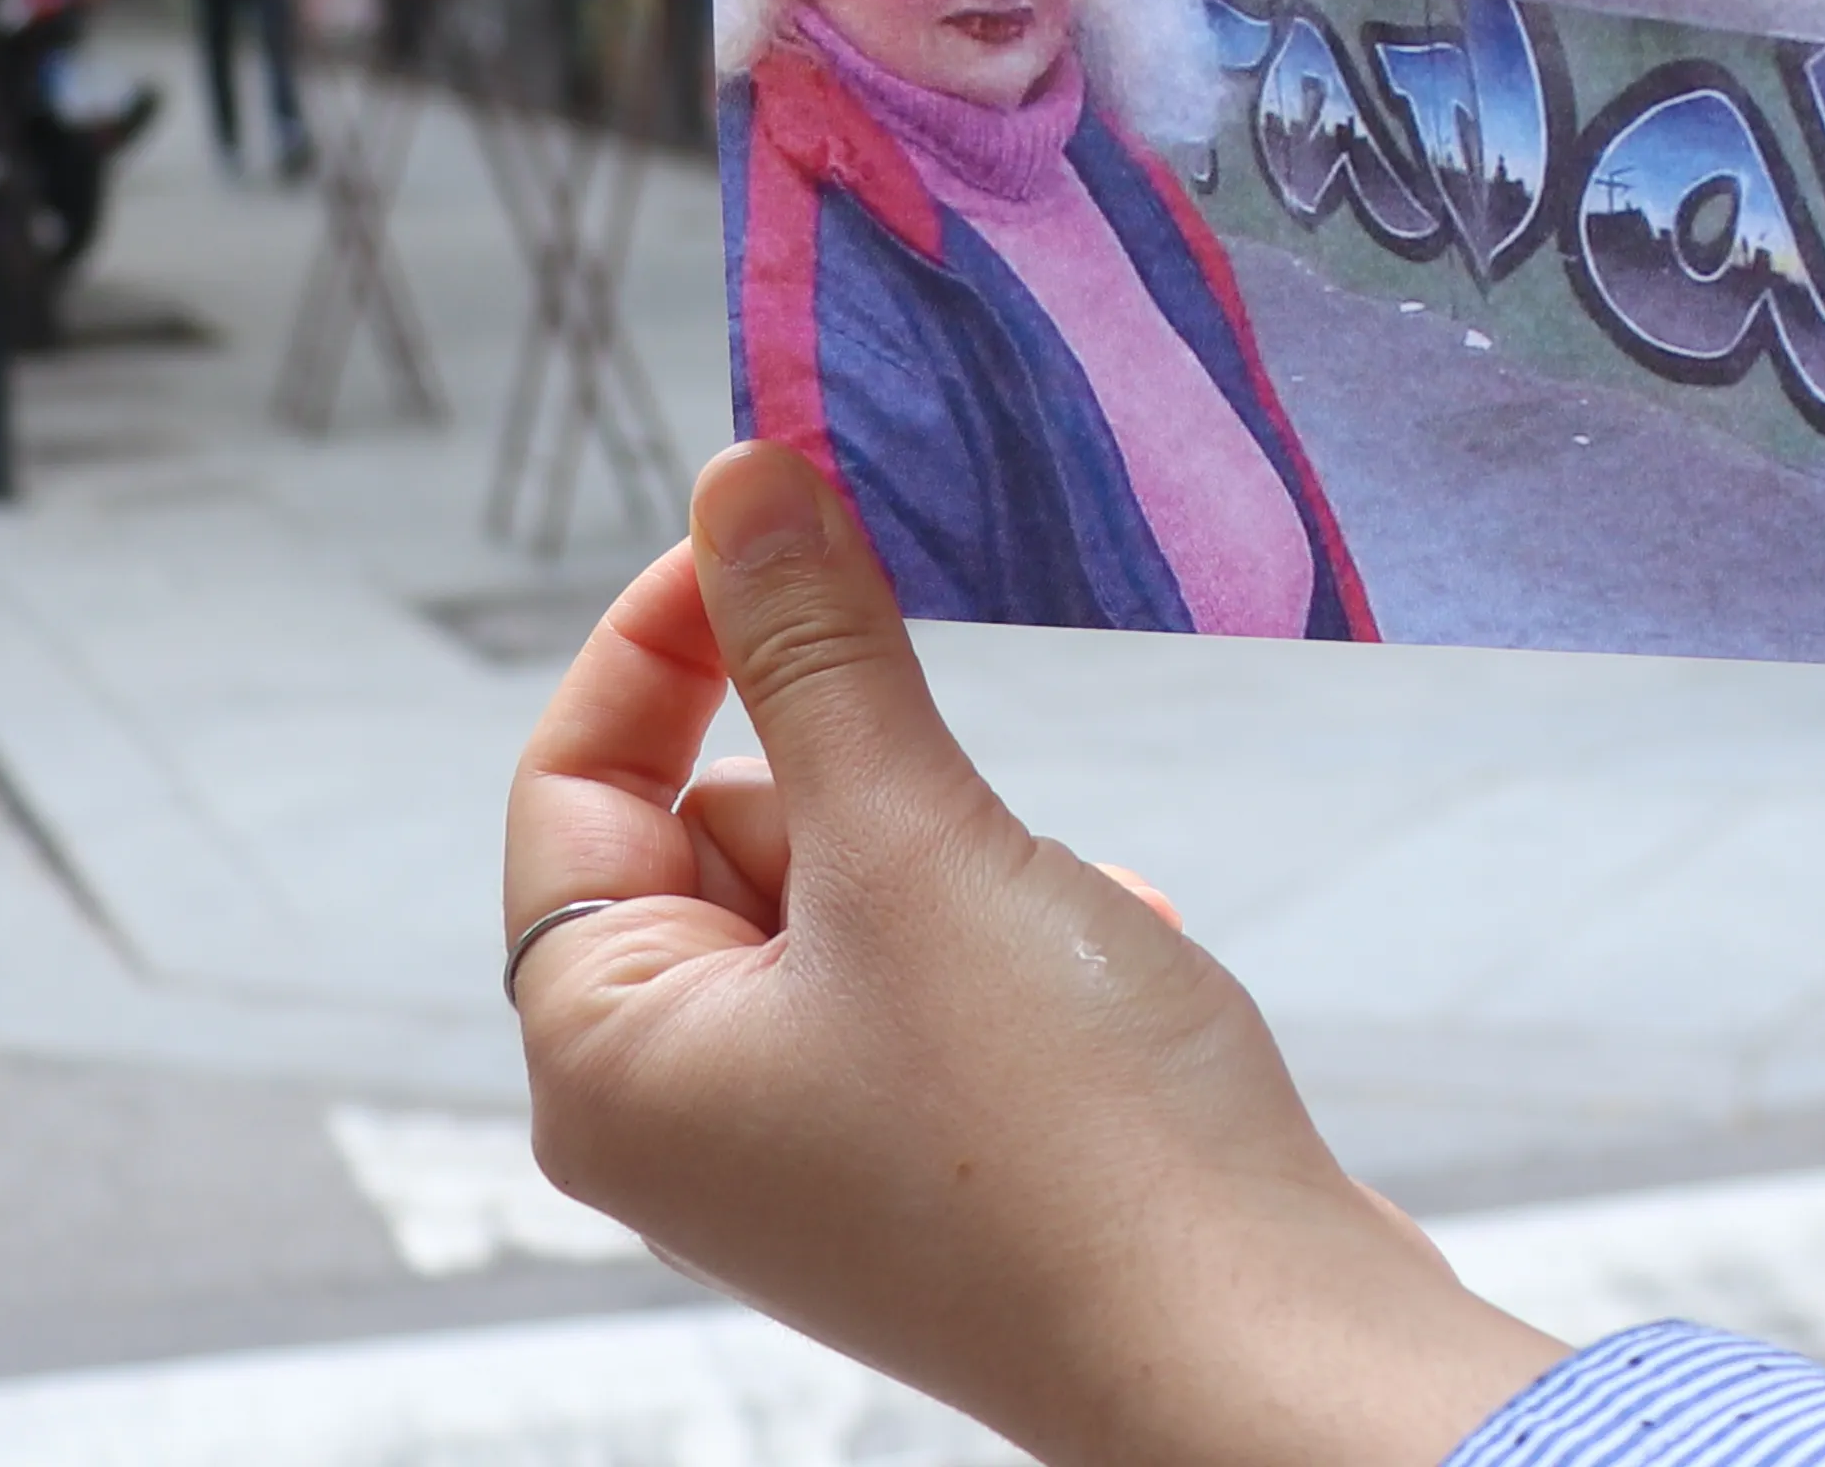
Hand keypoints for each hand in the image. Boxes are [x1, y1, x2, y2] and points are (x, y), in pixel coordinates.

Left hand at [508, 441, 1562, 1466]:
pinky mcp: (926, 1154)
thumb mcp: (917, 846)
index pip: (574, 781)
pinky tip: (1108, 976)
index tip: (780, 520)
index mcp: (610, 1062)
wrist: (1249, 1341)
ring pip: (854, 887)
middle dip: (867, 775)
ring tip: (1054, 926)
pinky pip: (941, 966)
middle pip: (721, 829)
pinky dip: (1027, 932)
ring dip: (965, 853)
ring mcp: (806, 1145)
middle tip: (962, 811)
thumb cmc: (1061, 1136)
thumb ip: (819, 655)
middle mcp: (683, 1116)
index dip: (670, 634)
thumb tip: (742, 483)